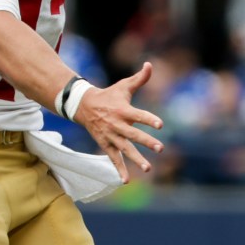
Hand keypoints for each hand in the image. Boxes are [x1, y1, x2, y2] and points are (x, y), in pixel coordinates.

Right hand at [72, 62, 163, 182]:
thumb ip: (139, 78)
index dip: (149, 120)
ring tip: (149, 168)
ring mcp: (110, 136)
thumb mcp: (123, 85)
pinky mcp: (105, 144)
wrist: (84, 106)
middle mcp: (117, 124)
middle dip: (146, 142)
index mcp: (123, 110)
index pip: (138, 115)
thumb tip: (150, 64)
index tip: (161, 125)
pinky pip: (113, 158)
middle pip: (133, 135)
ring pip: (125, 149)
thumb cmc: (109, 95)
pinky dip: (119, 169)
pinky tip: (126, 180)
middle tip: (160, 148)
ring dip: (136, 159)